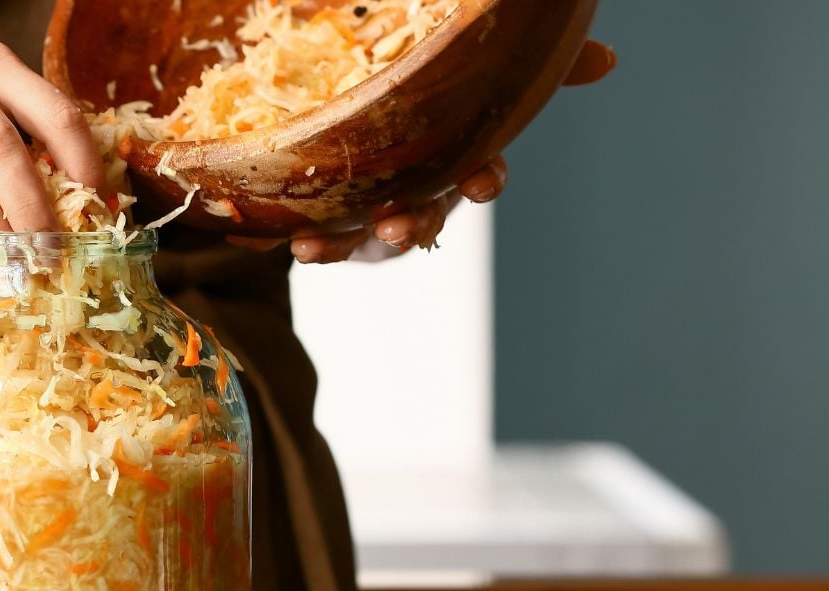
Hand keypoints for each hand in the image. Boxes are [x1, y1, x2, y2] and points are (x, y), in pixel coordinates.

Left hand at [233, 39, 617, 262]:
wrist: (357, 142)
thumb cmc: (424, 109)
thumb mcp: (469, 80)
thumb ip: (522, 67)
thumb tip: (608, 59)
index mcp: (455, 157)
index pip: (481, 171)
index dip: (484, 179)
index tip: (483, 185)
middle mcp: (415, 192)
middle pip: (420, 214)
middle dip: (409, 224)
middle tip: (393, 228)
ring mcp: (369, 211)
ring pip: (358, 235)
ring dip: (338, 243)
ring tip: (311, 248)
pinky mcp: (327, 219)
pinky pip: (307, 231)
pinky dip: (286, 237)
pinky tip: (265, 238)